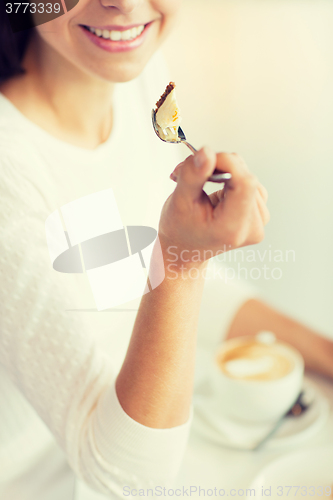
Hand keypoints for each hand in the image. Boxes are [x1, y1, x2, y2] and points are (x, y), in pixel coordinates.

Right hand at [158, 146, 269, 268]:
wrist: (186, 249)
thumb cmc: (180, 229)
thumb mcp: (180, 201)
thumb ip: (193, 175)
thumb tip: (206, 152)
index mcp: (232, 228)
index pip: (245, 183)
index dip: (228, 163)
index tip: (204, 158)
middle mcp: (252, 228)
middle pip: (246, 178)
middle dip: (219, 167)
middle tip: (191, 172)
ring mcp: (258, 223)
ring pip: (247, 178)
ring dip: (223, 172)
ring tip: (201, 184)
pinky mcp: (259, 215)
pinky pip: (250, 185)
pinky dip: (231, 180)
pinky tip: (216, 190)